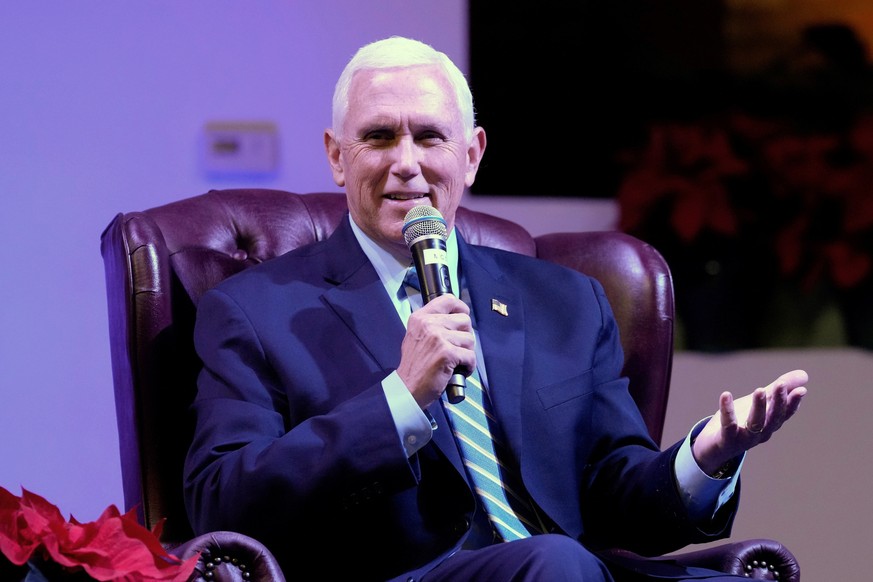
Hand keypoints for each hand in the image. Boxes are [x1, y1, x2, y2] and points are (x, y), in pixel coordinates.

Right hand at [396, 294, 475, 407]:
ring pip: (470, 339)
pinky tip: (458, 370)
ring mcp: (438, 338)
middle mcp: (429, 324)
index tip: (462, 317)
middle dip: (465, 336)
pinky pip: (471, 356)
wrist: (407, 388)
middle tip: (457, 348)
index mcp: (420, 318)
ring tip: (455, 361)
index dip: (460, 308)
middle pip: (464, 320)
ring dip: (467, 352)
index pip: (448, 300)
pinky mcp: (447, 353)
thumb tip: (456, 319)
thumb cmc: (414, 366)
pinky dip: (468, 366)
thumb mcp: (416, 336)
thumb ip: (433, 324)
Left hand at [692, 369, 807, 474]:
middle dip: (778, 401)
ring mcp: (744, 438)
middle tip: (780, 384)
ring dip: (759, 407)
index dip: (793, 403)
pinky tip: (726, 395)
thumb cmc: (739, 422)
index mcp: (770, 423)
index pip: (785, 413)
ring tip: (759, 390)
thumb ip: (777, 390)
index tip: (802, 390)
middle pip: (773, 418)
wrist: (714, 447)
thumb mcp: (758, 403)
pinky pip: (728, 425)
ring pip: (755, 424)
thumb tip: (805, 375)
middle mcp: (761, 433)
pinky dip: (728, 411)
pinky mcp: (726, 439)